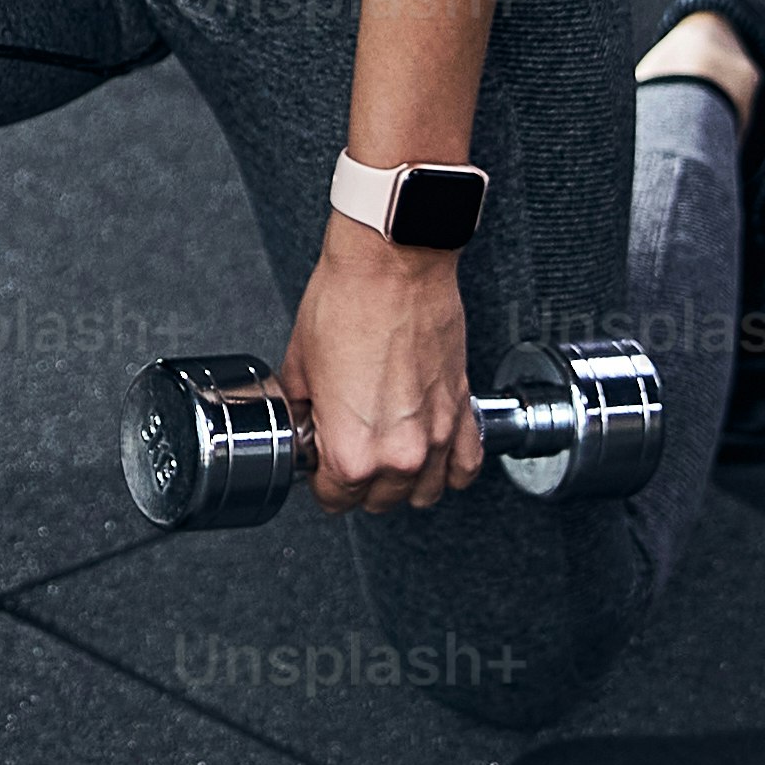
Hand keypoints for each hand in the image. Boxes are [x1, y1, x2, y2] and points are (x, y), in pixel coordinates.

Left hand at [278, 220, 481, 514]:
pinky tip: (432, 454)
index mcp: (352, 450)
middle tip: (346, 445)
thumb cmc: (347, 302)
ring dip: (404, 481)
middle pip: (379, 500)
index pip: (334, 500)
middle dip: (358, 481)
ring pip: (424, 492)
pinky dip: (450, 467)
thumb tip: (300, 426)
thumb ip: (301, 412)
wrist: (392, 264)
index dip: (319, 479)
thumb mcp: (298, 366)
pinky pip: (466, 466)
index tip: (318, 460)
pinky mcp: (462, 410)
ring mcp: (437, 434)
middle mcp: (400, 453)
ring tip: (386, 452)